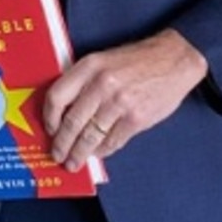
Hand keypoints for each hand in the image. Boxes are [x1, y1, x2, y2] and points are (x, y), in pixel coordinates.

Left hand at [43, 28, 207, 170]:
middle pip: (72, 122)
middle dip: (62, 144)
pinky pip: (112, 142)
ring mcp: (120, 104)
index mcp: (89, 66)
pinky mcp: (136, 119)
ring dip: (79, 154)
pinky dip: (102, 151)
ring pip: (91, 137)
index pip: (57, 96)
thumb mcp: (102, 60)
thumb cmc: (136, 60)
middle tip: (57, 155)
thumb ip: (83, 80)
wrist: (173, 59)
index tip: (49, 128)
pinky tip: (97, 153)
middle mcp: (102, 85)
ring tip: (73, 162)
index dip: (49, 117)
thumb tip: (64, 110)